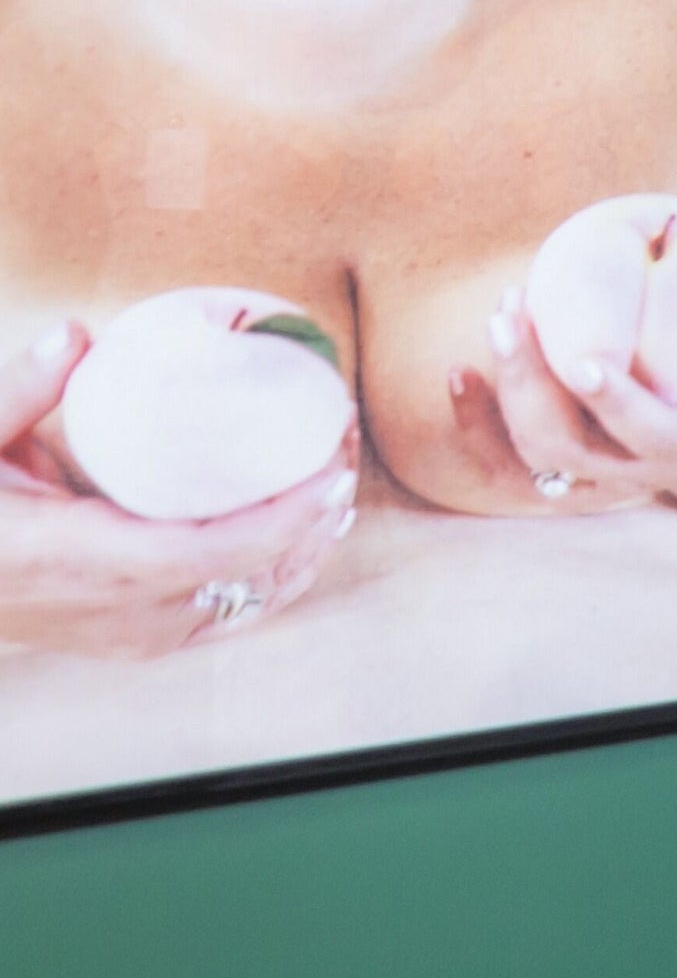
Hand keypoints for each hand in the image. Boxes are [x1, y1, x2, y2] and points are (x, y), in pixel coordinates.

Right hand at [0, 324, 356, 658]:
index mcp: (82, 559)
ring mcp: (130, 636)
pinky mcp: (134, 642)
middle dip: (313, 518)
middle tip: (342, 448)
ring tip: (336, 484)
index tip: (333, 468)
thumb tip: (77, 335)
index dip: (286, 517)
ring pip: (245, 603)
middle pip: (249, 577)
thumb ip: (19, 392)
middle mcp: (118, 610)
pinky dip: (271, 580)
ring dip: (301, 549)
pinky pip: (223, 617)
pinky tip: (303, 539)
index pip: (213, 553)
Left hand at [452, 230, 676, 516]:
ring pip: (532, 454)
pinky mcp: (565, 478)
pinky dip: (476, 425)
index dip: (613, 401)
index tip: (581, 361)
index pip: (647, 430)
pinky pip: (507, 465)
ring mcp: (596, 481)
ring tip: (498, 321)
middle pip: (565, 444)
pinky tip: (460, 373)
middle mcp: (634, 473)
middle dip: (529, 383)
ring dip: (502, 394)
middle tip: (510, 315)